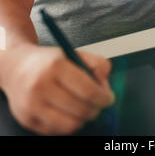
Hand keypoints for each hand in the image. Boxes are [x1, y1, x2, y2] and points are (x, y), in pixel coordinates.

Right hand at [0, 44, 114, 134]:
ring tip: (83, 108)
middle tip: (98, 105)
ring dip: (82, 119)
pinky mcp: (27, 119)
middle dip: (95, 109)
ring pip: (70, 125)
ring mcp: (32, 105)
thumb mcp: (73, 53)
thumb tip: (104, 80)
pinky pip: (56, 131)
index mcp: (55, 66)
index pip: (87, 90)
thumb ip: (96, 62)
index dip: (103, 97)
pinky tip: (67, 112)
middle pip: (81, 109)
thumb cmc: (49, 62)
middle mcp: (41, 85)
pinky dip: (67, 124)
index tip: (108, 98)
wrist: (16, 68)